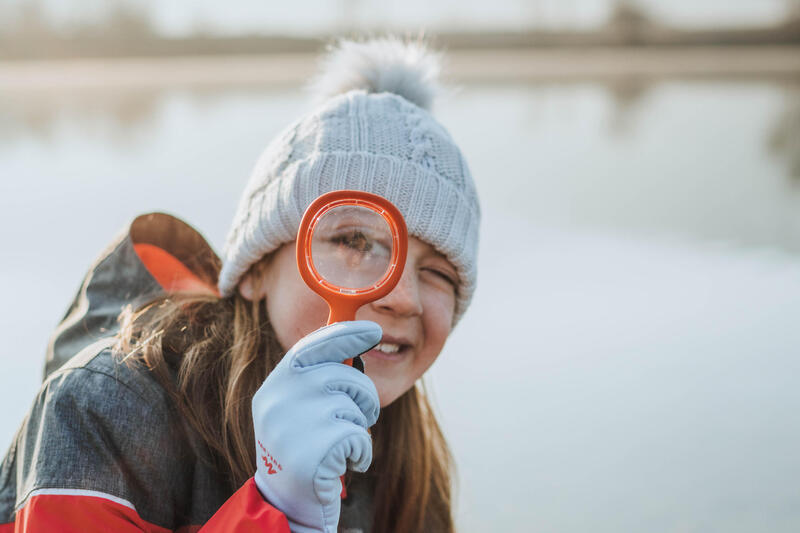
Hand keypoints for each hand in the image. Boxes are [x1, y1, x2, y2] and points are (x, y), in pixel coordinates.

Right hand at [252, 321, 381, 532]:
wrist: (286, 503)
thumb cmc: (301, 449)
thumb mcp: (297, 408)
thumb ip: (316, 377)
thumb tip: (352, 338)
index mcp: (274, 387)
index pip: (311, 347)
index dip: (345, 334)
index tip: (373, 331)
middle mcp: (280, 401)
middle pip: (343, 375)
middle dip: (362, 395)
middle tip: (360, 415)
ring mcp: (296, 425)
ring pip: (355, 406)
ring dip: (359, 427)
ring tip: (340, 445)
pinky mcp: (317, 452)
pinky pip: (360, 437)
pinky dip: (361, 453)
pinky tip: (342, 464)